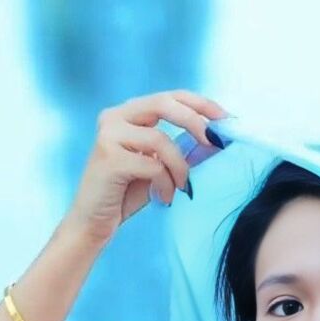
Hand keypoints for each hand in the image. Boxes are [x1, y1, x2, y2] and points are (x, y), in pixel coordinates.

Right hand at [64, 89, 228, 245]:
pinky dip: (165, 184)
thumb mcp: (161, 169)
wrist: (93, 223)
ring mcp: (109, 135)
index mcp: (128, 114)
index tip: (226, 119)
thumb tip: (216, 141)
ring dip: (179, 168)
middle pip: (164, 104)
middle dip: (196, 122)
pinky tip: (162, 198)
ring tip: (180, 188)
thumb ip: (181, 151)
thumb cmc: (126, 195)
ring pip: (161, 140)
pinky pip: (153, 166)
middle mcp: (115, 117)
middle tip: (216, 143)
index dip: (200, 104)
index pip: (169, 96)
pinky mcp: (109, 157)